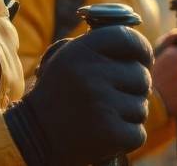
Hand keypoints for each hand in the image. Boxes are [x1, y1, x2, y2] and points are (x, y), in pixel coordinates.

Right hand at [4, 26, 152, 164]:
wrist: (33, 136)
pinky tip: (106, 133)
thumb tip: (138, 47)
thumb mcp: (67, 58)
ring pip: (141, 107)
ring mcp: (101, 104)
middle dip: (133, 88)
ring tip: (103, 116)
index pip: (128, 38)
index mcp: (81, 50)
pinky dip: (126, 137)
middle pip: (142, 76)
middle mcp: (91, 74)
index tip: (143, 60)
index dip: (142, 49)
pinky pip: (138, 133)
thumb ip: (97, 45)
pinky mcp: (109, 133)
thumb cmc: (57, 94)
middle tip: (113, 96)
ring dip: (128, 114)